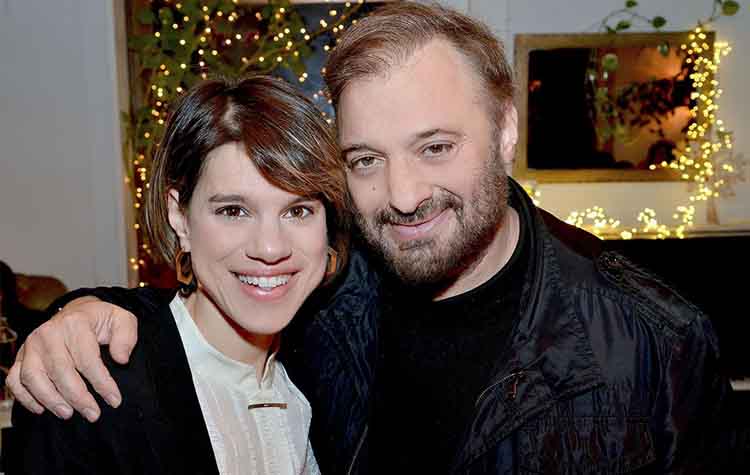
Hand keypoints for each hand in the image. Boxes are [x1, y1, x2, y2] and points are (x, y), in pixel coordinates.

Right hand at [6, 296, 137, 421]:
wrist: (77, 312)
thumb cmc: (101, 320)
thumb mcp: (122, 320)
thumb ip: (126, 337)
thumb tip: (121, 359)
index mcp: (75, 323)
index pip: (88, 359)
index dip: (101, 383)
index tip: (114, 400)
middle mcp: (49, 333)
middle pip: (60, 370)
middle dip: (78, 397)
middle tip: (93, 414)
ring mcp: (31, 345)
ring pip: (33, 377)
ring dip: (50, 399)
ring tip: (68, 414)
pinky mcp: (20, 357)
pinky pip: (15, 380)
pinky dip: (25, 397)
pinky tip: (42, 409)